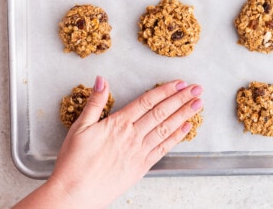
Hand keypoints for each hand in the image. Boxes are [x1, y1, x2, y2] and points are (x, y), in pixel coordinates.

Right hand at [15, 77, 202, 207]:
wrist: (75, 193)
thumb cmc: (74, 162)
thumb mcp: (79, 127)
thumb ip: (94, 102)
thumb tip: (101, 80)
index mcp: (118, 123)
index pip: (147, 102)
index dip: (165, 90)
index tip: (179, 83)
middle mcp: (132, 136)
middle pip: (161, 113)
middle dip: (181, 99)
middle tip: (197, 89)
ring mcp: (139, 152)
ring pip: (166, 129)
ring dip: (184, 115)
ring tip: (198, 104)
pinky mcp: (141, 167)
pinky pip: (163, 149)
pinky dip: (176, 137)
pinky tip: (186, 128)